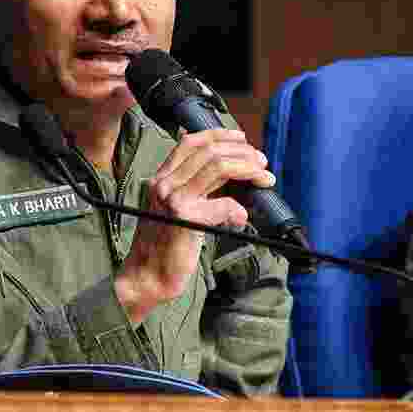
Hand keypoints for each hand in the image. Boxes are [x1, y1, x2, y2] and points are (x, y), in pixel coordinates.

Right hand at [113, 128, 274, 322]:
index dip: (220, 135)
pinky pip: (222, 203)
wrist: (148, 275)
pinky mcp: (185, 218)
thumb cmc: (167, 245)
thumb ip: (199, 190)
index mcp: (162, 178)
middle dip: (243, 153)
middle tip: (262, 162)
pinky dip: (238, 208)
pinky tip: (242, 217)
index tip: (242, 139)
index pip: (190, 142)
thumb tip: (234, 173)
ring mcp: (173, 199)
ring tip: (264, 178)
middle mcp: (164, 183)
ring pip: (218, 167)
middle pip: (210, 151)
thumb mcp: (179, 208)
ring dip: (248, 170)